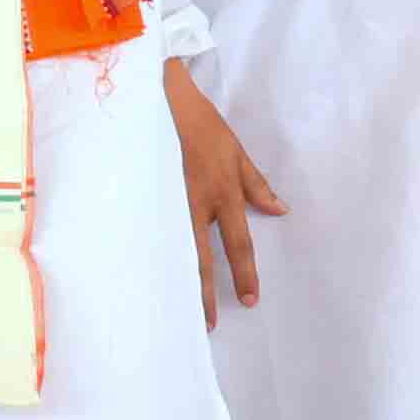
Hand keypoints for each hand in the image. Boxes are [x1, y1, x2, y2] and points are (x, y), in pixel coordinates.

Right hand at [167, 63, 286, 320]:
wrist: (154, 94)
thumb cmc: (197, 120)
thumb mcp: (234, 148)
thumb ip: (255, 183)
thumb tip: (279, 210)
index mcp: (221, 192)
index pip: (237, 242)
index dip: (244, 273)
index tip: (250, 299)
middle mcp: (193, 203)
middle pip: (200, 259)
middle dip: (205, 294)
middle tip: (210, 324)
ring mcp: (163, 202)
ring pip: (171, 253)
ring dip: (176, 284)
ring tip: (177, 314)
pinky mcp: (139, 197)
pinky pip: (147, 235)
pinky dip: (148, 259)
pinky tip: (143, 280)